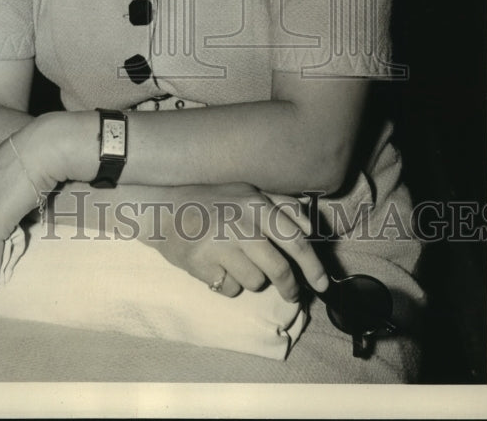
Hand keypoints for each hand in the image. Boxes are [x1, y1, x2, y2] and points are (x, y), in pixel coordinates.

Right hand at [142, 183, 328, 301]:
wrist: (163, 210)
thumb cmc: (210, 201)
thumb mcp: (247, 192)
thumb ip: (281, 206)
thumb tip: (309, 227)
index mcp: (255, 205)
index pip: (294, 240)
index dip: (313, 267)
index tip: (323, 285)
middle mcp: (240, 224)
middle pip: (278, 269)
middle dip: (290, 288)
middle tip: (293, 294)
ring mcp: (219, 245)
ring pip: (255, 282)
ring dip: (253, 280)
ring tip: (238, 263)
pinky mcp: (201, 265)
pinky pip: (230, 289)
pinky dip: (229, 283)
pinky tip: (219, 267)